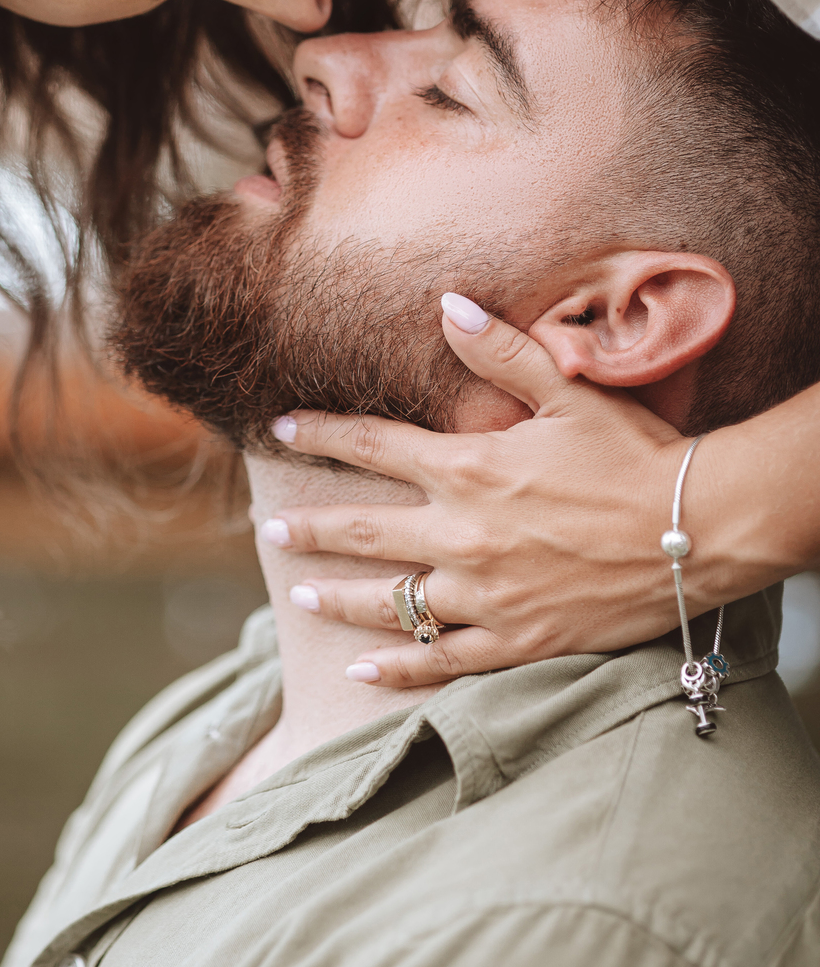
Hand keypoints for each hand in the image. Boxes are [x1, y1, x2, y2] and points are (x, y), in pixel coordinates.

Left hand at [265, 300, 709, 688]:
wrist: (697, 531)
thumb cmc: (636, 455)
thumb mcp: (568, 391)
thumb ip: (500, 350)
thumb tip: (448, 302)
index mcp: (469, 467)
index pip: (373, 445)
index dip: (323, 434)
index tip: (282, 427)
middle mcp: (462, 534)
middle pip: (364, 530)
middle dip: (311, 529)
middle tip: (270, 532)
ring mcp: (485, 593)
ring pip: (391, 600)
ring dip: (340, 596)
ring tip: (302, 595)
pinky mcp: (515, 638)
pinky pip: (440, 658)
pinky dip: (399, 663)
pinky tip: (363, 664)